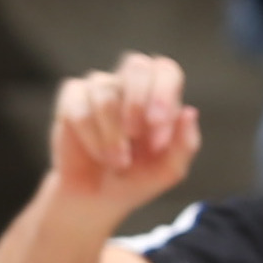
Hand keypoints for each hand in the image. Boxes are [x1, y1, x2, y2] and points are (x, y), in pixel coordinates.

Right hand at [45, 57, 200, 215]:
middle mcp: (129, 83)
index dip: (164, 97)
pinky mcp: (72, 99)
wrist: (98, 197)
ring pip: (106, 96)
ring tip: (119, 162)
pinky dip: (92, 139)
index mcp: (158, 93)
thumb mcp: (168, 170)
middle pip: (136, 65)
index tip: (158, 135)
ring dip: (114, 136)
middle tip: (135, 136)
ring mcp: (99, 87)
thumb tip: (190, 112)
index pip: (166, 71)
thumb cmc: (137, 178)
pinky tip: (99, 155)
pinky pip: (81, 110)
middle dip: (138, 102)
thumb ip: (185, 144)